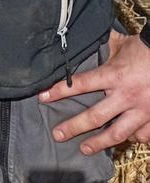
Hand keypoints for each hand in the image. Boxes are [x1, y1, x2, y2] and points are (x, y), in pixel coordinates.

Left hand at [39, 31, 149, 153]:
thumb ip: (104, 45)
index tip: (43, 97)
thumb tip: (86, 34)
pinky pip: (142, 136)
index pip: (81, 84)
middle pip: (95, 116)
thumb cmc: (145, 48)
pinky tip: (124, 140)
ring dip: (98, 143)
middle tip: (58, 134)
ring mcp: (142, 111)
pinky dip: (132, 139)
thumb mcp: (122, 43)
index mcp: (114, 75)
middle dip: (74, 126)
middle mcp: (126, 96)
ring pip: (117, 133)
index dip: (60, 90)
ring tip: (84, 149)